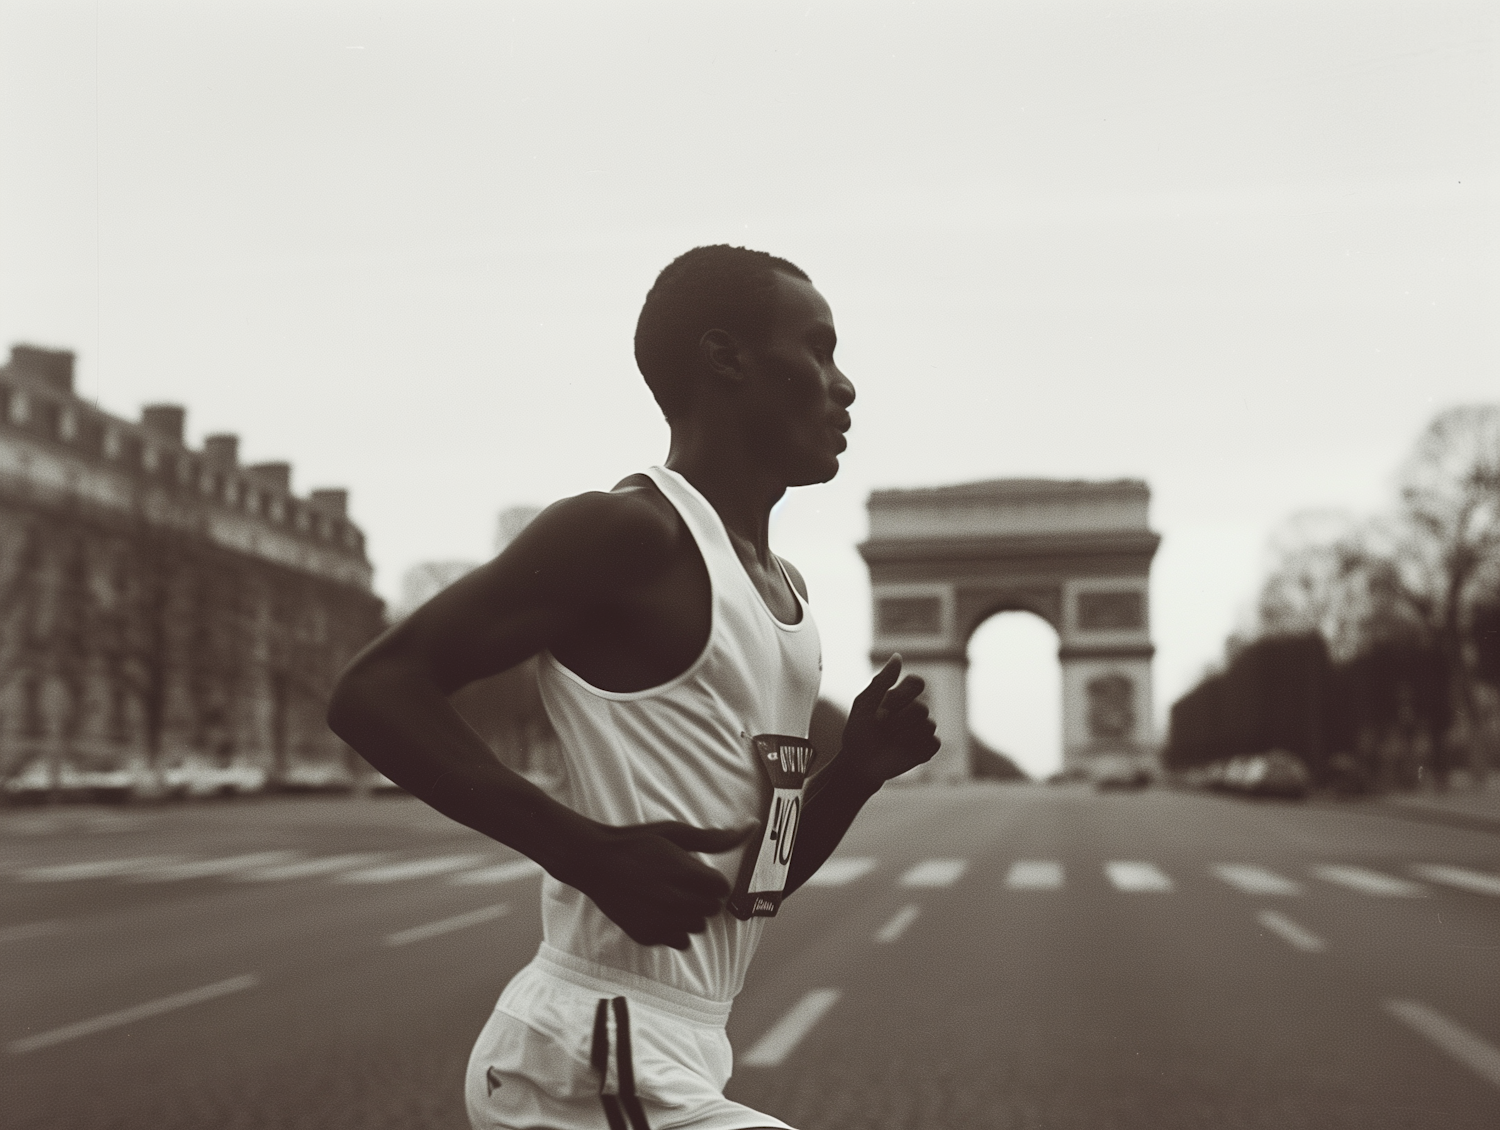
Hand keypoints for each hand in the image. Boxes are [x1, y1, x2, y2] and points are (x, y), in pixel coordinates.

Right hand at [570, 821, 755, 948]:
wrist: (595, 862)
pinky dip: (675, 930)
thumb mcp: (676, 833)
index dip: (713, 880)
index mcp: (683, 873)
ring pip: (698, 928)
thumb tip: (753, 826)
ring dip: (692, 915)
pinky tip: (661, 913)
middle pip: (712, 910)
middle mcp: (674, 900)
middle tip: (684, 884)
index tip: (699, 873)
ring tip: (672, 898)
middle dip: (704, 897)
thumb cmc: (637, 842)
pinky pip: (678, 942)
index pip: (722, 888)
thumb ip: (716, 838)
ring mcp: (659, 921)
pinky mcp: (647, 935)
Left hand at [836, 654, 939, 790]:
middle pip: (921, 708)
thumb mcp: (864, 704)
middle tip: (880, 729)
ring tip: (889, 741)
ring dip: (903, 736)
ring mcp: (923, 729)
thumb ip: (882, 681)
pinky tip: (901, 752)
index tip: (883, 708)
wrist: (859, 763)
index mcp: (901, 695)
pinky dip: (915, 749)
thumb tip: (898, 656)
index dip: (902, 696)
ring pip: (928, 726)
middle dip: (897, 721)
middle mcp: (915, 709)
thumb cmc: (859, 732)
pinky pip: (933, 743)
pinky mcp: (928, 747)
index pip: (917, 683)